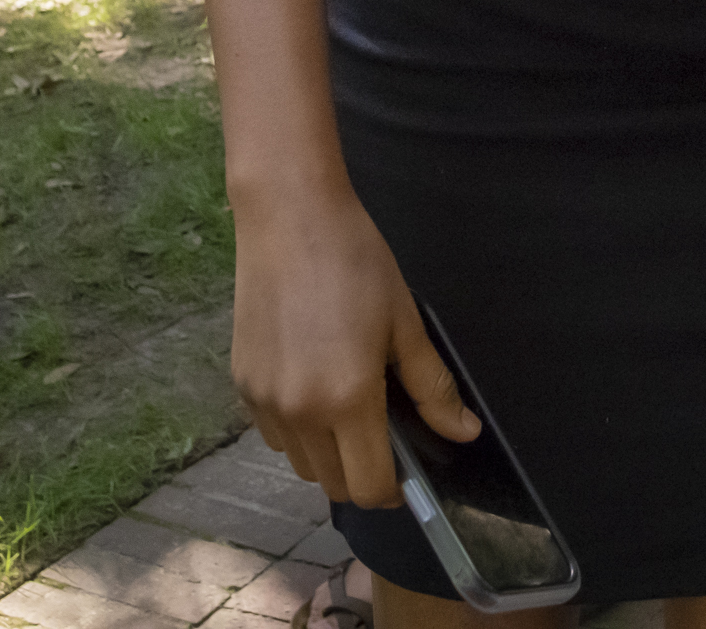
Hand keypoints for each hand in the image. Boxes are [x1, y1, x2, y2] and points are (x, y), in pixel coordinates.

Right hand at [232, 185, 479, 505]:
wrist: (289, 216)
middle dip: (362, 472)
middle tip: (383, 433)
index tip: (408, 471)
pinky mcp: (242, 385)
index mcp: (347, 399)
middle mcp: (300, 411)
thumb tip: (463, 431)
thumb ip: (432, 387)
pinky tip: (314, 383)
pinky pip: (274, 433)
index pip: (368, 487)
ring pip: (302, 462)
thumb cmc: (355, 260)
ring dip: (328, 452)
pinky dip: (297, 428)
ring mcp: (264, 401)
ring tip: (347, 402)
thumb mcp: (405, 321)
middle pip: (333, 484)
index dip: (394, 490)